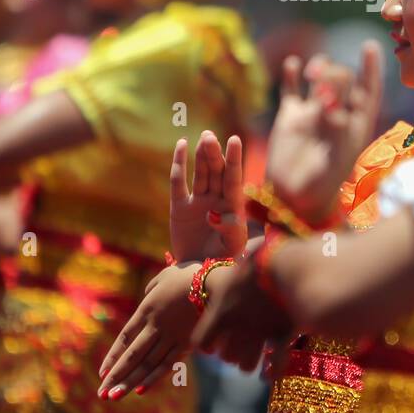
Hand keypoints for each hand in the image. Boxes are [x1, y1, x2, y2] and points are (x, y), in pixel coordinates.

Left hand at [96, 262, 200, 398]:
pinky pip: (168, 363)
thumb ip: (151, 289)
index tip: (102, 372)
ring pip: (148, 364)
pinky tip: (140, 389)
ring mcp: (172, 336)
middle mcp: (156, 326)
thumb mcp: (163, 277)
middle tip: (102, 394)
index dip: (113, 357)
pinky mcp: (188, 342)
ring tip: (115, 396)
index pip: (125, 338)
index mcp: (147, 309)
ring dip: (130, 381)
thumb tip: (147, 295)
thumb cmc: (188, 274)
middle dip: (116, 376)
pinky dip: (153, 377)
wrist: (214, 281)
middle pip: (133, 355)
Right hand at [168, 131, 247, 260]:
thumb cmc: (224, 262)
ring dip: (201, 156)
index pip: (233, 179)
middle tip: (210, 137)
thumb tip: (218, 216)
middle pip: (216, 172)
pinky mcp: (180, 208)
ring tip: (204, 137)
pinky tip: (181, 145)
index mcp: (233, 207)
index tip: (235, 139)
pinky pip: (178, 183)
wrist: (201, 275)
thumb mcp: (232, 248)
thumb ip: (230, 231)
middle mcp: (217, 200)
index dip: (234, 160)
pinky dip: (179, 164)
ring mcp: (198, 202)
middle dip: (214, 154)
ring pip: (200, 174)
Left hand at [192, 258, 291, 371]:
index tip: (212, 341)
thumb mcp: (247, 254)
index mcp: (222, 310)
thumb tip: (245, 252)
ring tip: (251, 356)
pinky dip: (272, 370)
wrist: (290, 263)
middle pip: (225, 356)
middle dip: (229, 354)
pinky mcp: (283, 335)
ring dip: (247, 362)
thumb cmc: (266, 256)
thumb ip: (241, 258)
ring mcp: (261, 333)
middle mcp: (238, 327)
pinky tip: (269, 371)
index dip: (207, 345)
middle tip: (234, 345)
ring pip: (246, 365)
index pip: (202, 342)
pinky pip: (275, 364)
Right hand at [264, 40, 382, 222]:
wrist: (293, 199)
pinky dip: (292, 75)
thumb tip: (334, 101)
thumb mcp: (335, 157)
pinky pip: (292, 90)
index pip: (368, 90)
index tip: (369, 45)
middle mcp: (336, 114)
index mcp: (356, 125)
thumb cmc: (322, 184)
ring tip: (313, 73)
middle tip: (323, 91)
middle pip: (342, 81)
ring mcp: (312, 113)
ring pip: (319, 78)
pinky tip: (294, 65)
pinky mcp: (290, 117)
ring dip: (318, 68)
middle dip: (336, 76)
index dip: (370, 68)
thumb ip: (337, 129)